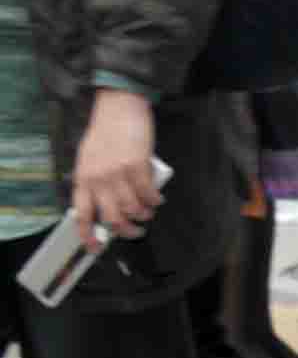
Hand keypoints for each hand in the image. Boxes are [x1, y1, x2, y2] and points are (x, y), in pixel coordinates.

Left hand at [71, 89, 156, 248]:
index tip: (96, 248)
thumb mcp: (91, 159)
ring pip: (133, 209)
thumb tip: (109, 208)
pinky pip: (149, 195)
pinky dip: (155, 200)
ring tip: (148, 210)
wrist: (118, 109)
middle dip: (127, 230)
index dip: (87, 235)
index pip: (81, 214)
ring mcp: (118, 173)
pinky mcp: (137, 167)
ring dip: (144, 214)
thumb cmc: (106, 133)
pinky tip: (156, 198)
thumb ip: (96, 183)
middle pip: (112, 218)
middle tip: (136, 230)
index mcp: (83, 177)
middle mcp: (98, 178)